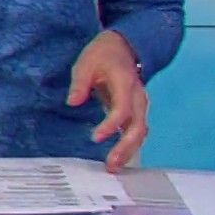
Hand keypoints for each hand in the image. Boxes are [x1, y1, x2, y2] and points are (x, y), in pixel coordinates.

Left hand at [67, 30, 147, 172]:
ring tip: (113, 166)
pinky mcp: (136, 111)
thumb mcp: (86, 62)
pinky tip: (118, 158)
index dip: (111, 125)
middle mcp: (137, 96)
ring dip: (129, 150)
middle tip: (110, 164)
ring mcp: (139, 104)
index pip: (123, 108)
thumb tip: (73, 102)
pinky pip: (137, 131)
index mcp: (125, 82)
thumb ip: (80, 83)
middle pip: (138, 126)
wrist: (122, 47)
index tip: (95, 137)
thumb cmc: (102, 55)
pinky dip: (130, 146)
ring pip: (141, 132)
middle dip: (125, 147)